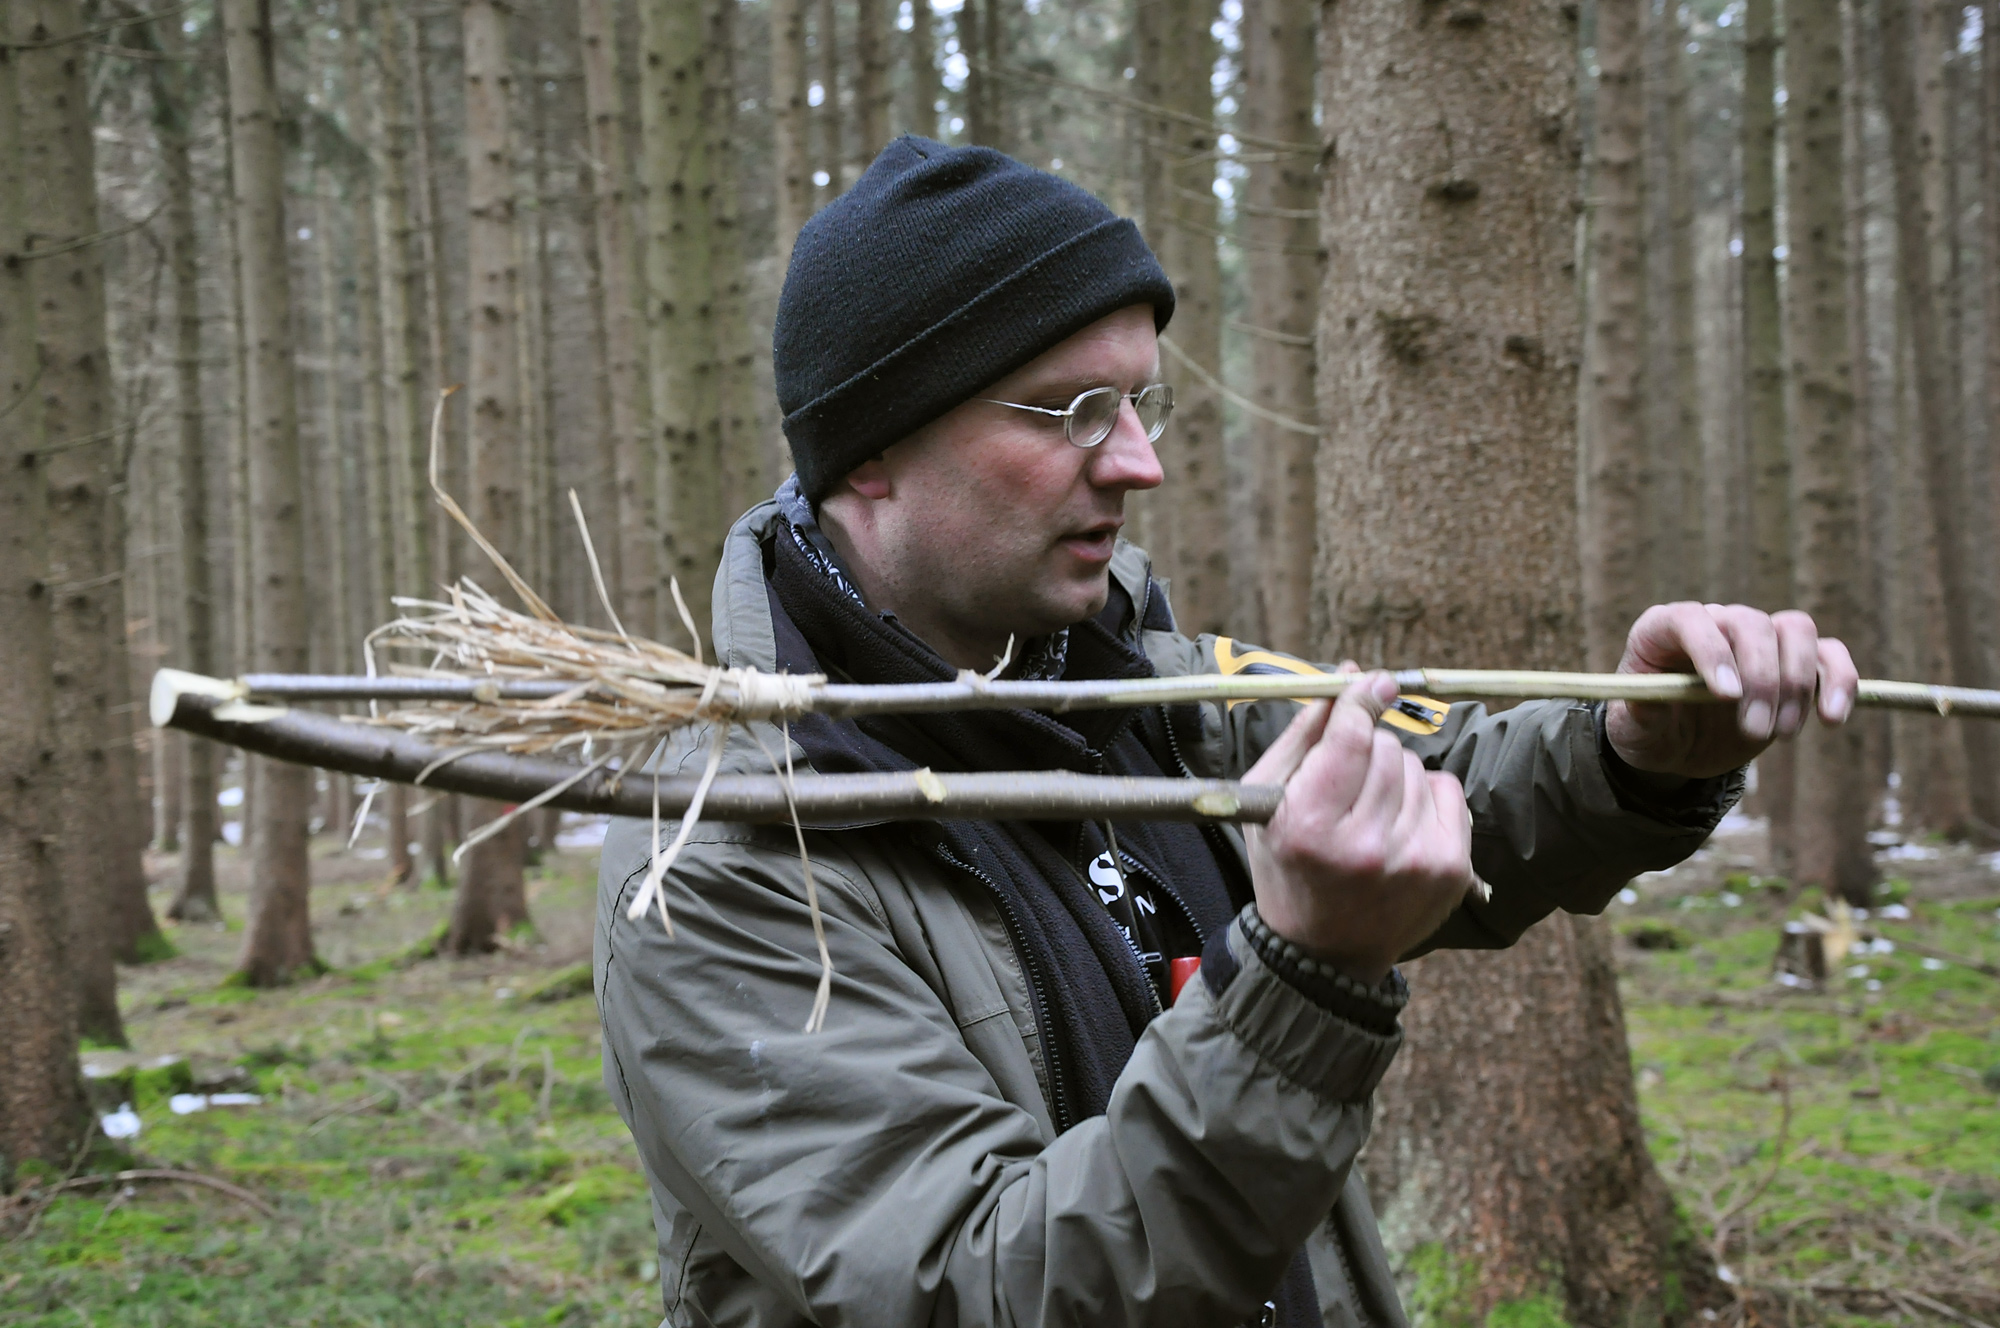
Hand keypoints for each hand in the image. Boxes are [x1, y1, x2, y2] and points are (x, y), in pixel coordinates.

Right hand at [1242, 671, 1475, 985]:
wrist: (1323, 953)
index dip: (1361, 701)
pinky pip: (1447, 790)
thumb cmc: (1287, 864)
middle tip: (1348, 782)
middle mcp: (1364, 847)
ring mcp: (1413, 862)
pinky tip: (1400, 825)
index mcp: (1308, 827)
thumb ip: (1307, 732)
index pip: (1351, 737)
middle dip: (1368, 749)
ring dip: (1393, 776)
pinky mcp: (1449, 870)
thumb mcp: (1269, 798)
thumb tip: (1352, 673)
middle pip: (1385, 749)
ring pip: (1415, 767)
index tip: (1371, 684)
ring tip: (1369, 813)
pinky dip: (1424, 796)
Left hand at [1604, 602, 1858, 779]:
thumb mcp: (1631, 730)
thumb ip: (1638, 713)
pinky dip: (1840, 681)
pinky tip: (1831, 719)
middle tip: (1753, 731)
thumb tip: (1651, 703)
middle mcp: (1714, 622)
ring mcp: (1757, 639)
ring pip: (1795, 631)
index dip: (1711, 650)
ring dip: (1798, 683)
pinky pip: (1829, 654)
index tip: (1727, 695)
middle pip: (1751, 624)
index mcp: (1662, 630)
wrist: (1678, 745)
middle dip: (1761, 679)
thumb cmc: (1648, 729)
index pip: (1688, 619)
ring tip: (1782, 734)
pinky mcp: (1792, 663)